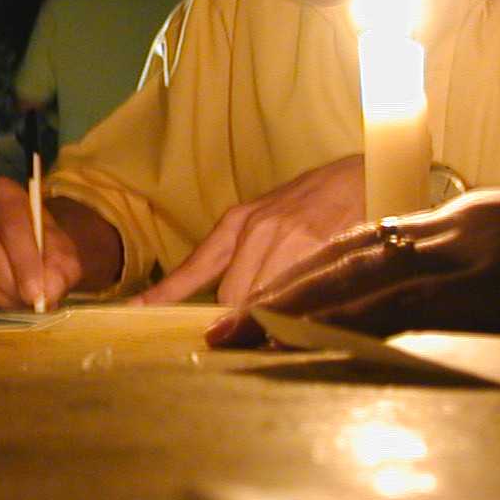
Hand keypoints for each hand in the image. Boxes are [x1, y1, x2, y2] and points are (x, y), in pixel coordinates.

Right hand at [0, 177, 83, 309]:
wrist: (34, 252)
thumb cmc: (49, 247)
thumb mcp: (64, 255)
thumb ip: (60, 271)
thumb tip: (47, 292)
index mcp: (4, 194)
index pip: (11, 225)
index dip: (25, 261)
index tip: (37, 291)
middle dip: (11, 283)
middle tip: (32, 303)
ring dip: (3, 296)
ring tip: (25, 303)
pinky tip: (9, 302)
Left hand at [135, 154, 365, 305]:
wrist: (364, 174)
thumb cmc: (313, 202)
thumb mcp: (267, 218)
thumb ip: (244, 254)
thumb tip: (229, 305)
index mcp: (238, 222)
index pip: (196, 266)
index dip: (165, 292)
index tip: (135, 308)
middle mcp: (257, 230)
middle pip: (229, 297)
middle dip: (238, 316)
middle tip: (251, 325)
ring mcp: (288, 241)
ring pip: (261, 301)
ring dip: (269, 317)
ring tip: (284, 320)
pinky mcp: (320, 251)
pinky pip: (295, 297)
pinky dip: (296, 313)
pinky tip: (306, 314)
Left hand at [205, 175, 499, 346]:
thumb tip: (480, 291)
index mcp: (474, 218)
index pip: (376, 241)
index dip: (317, 272)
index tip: (272, 299)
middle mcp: (459, 228)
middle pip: (347, 254)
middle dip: (282, 290)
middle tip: (223, 328)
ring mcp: (471, 254)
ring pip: (358, 278)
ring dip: (292, 309)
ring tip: (238, 340)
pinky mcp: (492, 289)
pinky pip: (396, 309)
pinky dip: (342, 324)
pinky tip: (304, 344)